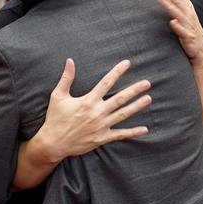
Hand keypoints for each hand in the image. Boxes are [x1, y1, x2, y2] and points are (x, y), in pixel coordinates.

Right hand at [37, 58, 151, 162]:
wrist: (53, 143)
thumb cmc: (55, 118)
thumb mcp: (58, 96)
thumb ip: (66, 78)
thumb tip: (70, 60)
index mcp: (88, 100)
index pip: (106, 82)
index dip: (117, 71)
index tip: (127, 63)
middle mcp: (97, 112)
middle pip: (120, 98)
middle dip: (135, 89)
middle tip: (147, 83)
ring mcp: (101, 125)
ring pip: (123, 114)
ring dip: (137, 106)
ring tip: (148, 98)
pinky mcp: (102, 138)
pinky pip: (120, 134)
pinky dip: (133, 132)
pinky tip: (145, 129)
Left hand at [156, 0, 202, 63]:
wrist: (200, 46)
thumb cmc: (189, 25)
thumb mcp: (184, 7)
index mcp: (187, 7)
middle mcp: (189, 14)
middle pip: (178, 2)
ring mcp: (189, 25)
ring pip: (179, 14)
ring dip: (170, 7)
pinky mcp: (189, 37)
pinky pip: (183, 32)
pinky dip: (178, 27)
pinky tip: (172, 22)